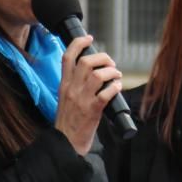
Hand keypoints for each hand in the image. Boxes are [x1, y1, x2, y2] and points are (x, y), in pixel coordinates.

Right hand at [54, 35, 122, 155]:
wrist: (64, 143)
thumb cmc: (68, 122)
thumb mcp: (65, 99)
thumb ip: (74, 85)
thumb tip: (92, 73)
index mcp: (64, 85)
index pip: (67, 56)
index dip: (79, 43)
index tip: (89, 38)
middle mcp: (71, 89)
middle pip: (86, 62)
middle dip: (102, 58)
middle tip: (110, 64)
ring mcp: (81, 100)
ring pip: (97, 75)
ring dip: (111, 72)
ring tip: (116, 76)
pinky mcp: (91, 111)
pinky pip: (105, 93)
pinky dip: (114, 87)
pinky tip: (117, 88)